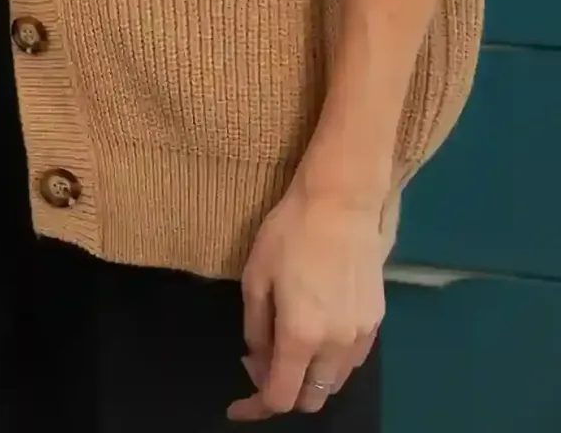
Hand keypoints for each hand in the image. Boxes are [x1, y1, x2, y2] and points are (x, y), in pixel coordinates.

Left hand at [229, 183, 387, 419]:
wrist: (341, 205)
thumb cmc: (289, 235)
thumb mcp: (255, 279)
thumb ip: (255, 329)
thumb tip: (257, 361)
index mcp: (301, 336)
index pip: (282, 396)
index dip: (256, 407)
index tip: (237, 407)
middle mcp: (336, 345)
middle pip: (312, 397)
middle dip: (282, 392)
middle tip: (258, 362)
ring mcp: (361, 335)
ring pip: (333, 382)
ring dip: (307, 378)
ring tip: (283, 345)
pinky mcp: (376, 322)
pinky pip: (351, 361)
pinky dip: (328, 363)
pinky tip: (312, 336)